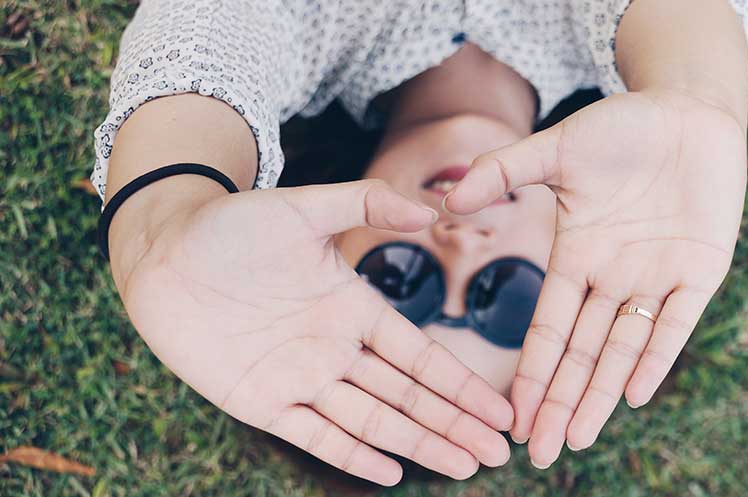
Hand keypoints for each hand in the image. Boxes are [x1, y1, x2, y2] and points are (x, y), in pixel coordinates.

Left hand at [110, 179, 513, 483]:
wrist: (162, 253)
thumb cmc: (232, 226)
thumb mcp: (305, 208)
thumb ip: (367, 202)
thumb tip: (431, 207)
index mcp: (355, 309)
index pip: (420, 356)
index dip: (461, 384)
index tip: (500, 408)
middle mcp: (336, 350)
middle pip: (408, 397)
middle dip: (455, 424)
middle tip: (498, 452)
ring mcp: (301, 380)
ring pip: (372, 420)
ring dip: (419, 442)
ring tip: (464, 466)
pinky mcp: (260, 402)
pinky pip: (313, 435)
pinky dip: (351, 455)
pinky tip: (391, 472)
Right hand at [444, 89, 746, 466]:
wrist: (688, 110)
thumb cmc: (622, 126)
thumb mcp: (557, 148)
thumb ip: (505, 170)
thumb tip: (449, 198)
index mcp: (576, 257)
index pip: (549, 329)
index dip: (532, 372)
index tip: (512, 416)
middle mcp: (613, 277)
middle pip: (582, 354)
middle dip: (560, 402)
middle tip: (540, 454)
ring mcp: (657, 276)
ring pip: (624, 348)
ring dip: (600, 393)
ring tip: (577, 438)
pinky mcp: (701, 269)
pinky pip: (676, 322)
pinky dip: (656, 356)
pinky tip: (633, 393)